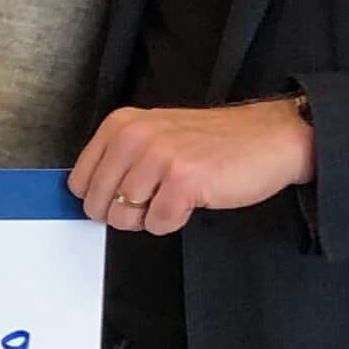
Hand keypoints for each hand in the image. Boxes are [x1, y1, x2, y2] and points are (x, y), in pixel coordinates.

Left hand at [69, 99, 313, 232]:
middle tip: (155, 198)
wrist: (269, 138)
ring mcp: (159, 157)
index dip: (102, 198)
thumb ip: (119, 159)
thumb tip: (89, 198)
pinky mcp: (183, 180)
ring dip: (152, 217)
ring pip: (125, 218)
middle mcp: (134, 137)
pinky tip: (194, 199)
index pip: (79, 181)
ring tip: (176, 195)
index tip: (125, 194)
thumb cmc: (213, 142)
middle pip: (98, 204)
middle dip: (124, 213)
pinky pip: (159, 223)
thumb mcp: (154, 135)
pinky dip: (175, 221)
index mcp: (121, 125)